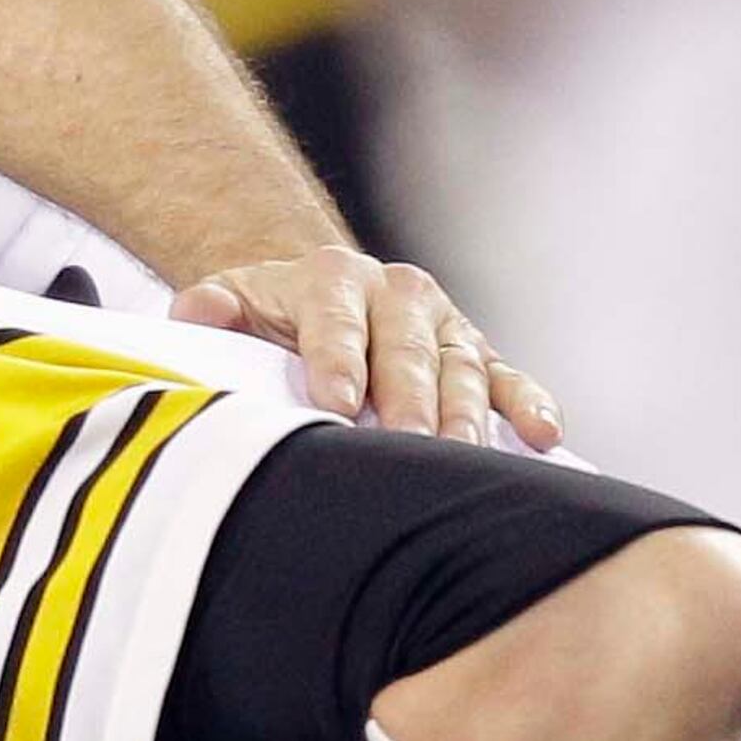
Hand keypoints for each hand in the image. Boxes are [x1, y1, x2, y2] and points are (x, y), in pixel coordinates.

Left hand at [171, 250, 561, 446]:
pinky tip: (543, 436)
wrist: (323, 296)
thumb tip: (196, 313)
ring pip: (460, 370)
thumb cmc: (271, 321)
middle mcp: (397, 293)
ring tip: (463, 460)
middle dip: (407, 400)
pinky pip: (507, 379)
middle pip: (406, 350)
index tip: (334, 402)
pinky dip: (529, 405)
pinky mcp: (477, 355)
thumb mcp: (233, 305)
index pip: (336, 318)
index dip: (336, 357)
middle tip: (406, 447)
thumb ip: (211, 311)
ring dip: (465, 415)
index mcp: (332, 279)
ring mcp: (443, 325)